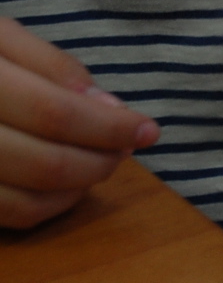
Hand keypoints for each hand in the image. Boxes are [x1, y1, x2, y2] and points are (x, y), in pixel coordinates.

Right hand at [0, 19, 159, 228]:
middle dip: (99, 160)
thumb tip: (108, 107)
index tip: (148, 129)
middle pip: (44, 163)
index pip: (53, 112)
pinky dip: (46, 207)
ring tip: (100, 162)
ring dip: (78, 187)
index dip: (108, 125)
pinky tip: (66, 186)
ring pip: (25, 200)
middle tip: (126, 148)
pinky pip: (5, 216)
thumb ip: (51, 66)